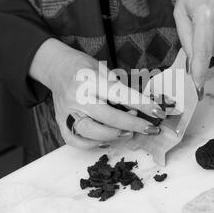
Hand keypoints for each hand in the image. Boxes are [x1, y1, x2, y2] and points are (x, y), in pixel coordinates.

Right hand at [29, 39, 165, 148]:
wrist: (55, 67)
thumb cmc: (83, 67)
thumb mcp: (104, 69)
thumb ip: (120, 88)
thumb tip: (143, 105)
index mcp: (90, 80)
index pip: (121, 94)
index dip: (142, 104)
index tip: (158, 112)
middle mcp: (77, 97)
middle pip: (108, 117)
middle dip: (133, 124)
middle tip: (150, 128)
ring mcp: (67, 112)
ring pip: (92, 133)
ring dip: (115, 136)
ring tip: (129, 132)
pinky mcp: (60, 122)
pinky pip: (76, 141)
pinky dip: (93, 145)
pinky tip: (107, 141)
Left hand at [174, 0, 213, 90]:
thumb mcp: (180, 10)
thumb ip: (185, 38)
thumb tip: (192, 61)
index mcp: (205, 15)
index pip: (202, 52)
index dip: (199, 71)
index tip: (197, 86)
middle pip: (213, 50)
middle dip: (204, 46)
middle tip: (201, 26)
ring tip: (212, 17)